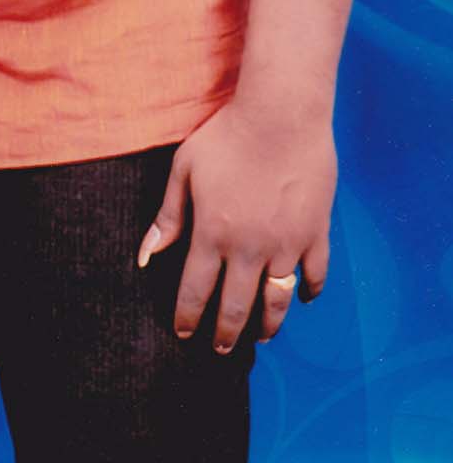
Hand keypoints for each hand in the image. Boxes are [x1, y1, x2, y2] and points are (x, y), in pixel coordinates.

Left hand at [137, 98, 336, 351]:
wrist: (281, 113)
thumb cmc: (227, 134)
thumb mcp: (185, 169)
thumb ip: (168, 216)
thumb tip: (146, 256)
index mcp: (213, 234)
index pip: (196, 291)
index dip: (187, 318)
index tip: (184, 333)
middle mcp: (249, 249)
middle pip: (236, 308)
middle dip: (225, 335)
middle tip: (220, 350)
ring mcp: (286, 245)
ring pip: (276, 302)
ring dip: (267, 325)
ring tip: (260, 337)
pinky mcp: (315, 233)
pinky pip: (315, 275)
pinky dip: (310, 292)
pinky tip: (303, 298)